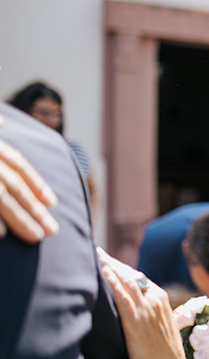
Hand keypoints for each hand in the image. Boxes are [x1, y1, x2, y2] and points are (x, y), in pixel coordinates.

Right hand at [0, 126, 58, 241]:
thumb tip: (2, 121)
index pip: (18, 165)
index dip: (36, 183)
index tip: (52, 202)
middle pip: (14, 185)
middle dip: (34, 208)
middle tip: (53, 231)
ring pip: (1, 196)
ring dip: (18, 217)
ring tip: (36, 237)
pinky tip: (2, 236)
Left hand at [97, 248, 185, 358]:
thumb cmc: (159, 357)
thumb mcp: (158, 330)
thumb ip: (148, 315)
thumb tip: (132, 307)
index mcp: (162, 300)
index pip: (139, 278)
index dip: (121, 268)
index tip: (104, 259)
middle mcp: (156, 300)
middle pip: (132, 275)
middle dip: (113, 263)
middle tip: (94, 252)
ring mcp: (148, 310)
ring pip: (128, 281)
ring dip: (111, 267)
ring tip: (94, 257)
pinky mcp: (138, 321)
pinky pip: (125, 296)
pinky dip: (115, 282)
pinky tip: (104, 272)